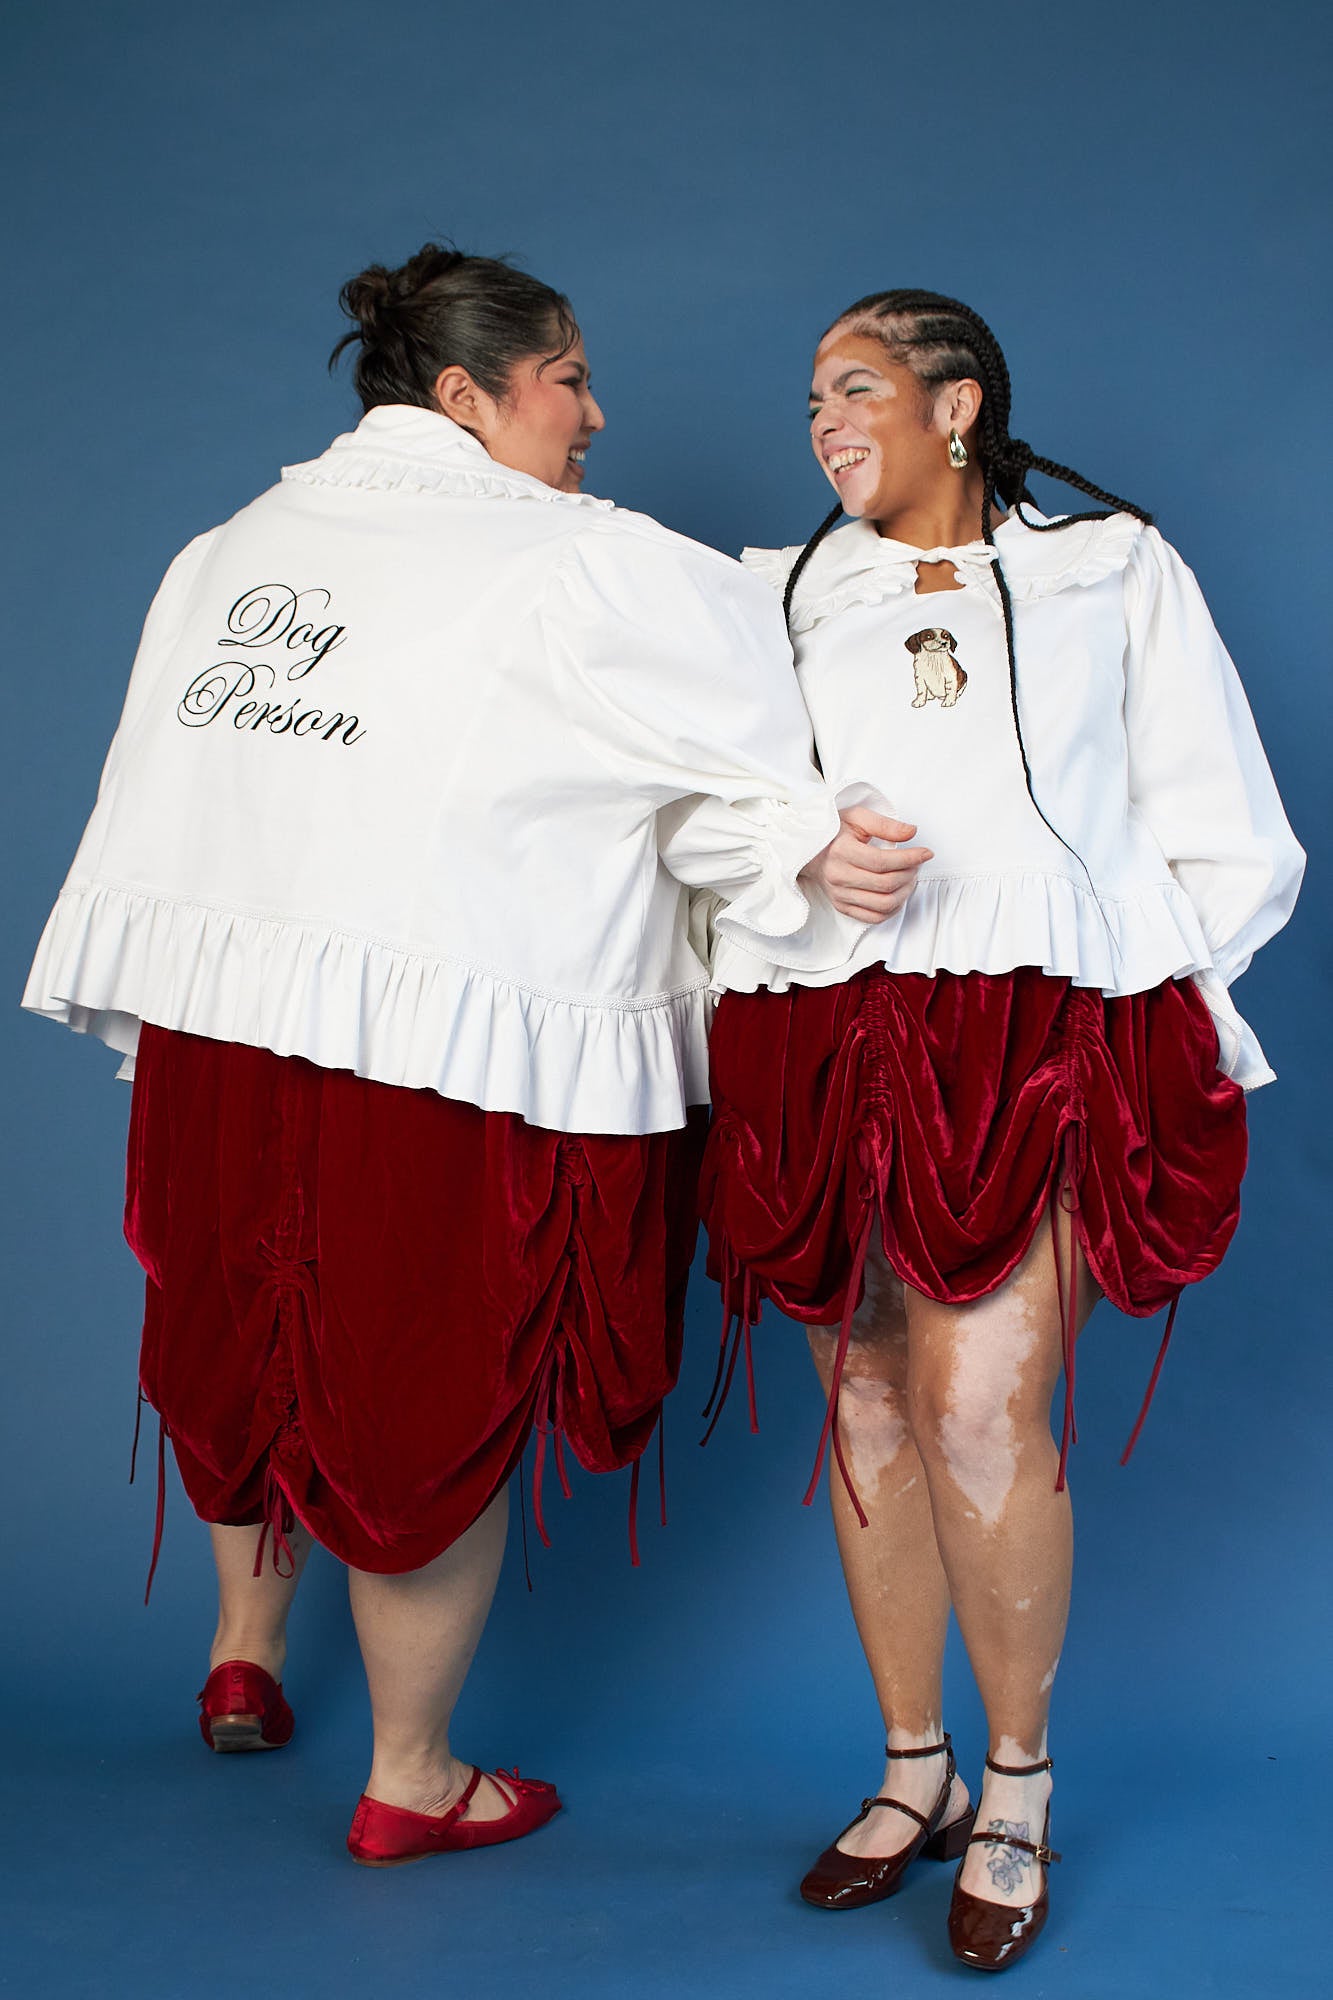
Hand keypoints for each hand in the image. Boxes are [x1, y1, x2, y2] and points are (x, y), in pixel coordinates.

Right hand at [807, 807, 932, 924]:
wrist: (811, 852)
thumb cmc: (836, 832)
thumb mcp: (858, 817)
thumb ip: (885, 824)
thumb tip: (912, 832)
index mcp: (841, 852)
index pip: (882, 862)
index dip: (910, 858)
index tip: (926, 853)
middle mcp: (838, 876)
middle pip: (886, 884)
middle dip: (910, 874)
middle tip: (917, 863)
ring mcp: (839, 895)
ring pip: (883, 904)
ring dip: (905, 892)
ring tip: (909, 877)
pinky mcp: (842, 906)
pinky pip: (874, 917)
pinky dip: (893, 909)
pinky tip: (898, 894)